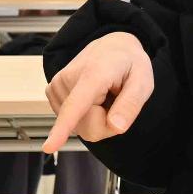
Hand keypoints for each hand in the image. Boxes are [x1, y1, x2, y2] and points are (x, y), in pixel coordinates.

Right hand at [42, 31, 152, 151]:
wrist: (110, 46)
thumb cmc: (128, 63)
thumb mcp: (143, 81)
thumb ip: (131, 104)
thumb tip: (116, 127)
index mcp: (93, 74)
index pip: (76, 105)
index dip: (62, 128)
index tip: (49, 147)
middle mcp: (69, 78)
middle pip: (86, 127)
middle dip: (105, 124)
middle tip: (115, 101)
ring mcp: (57, 84)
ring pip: (78, 126)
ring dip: (95, 118)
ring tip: (103, 95)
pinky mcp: (52, 91)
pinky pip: (70, 121)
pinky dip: (84, 115)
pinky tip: (91, 97)